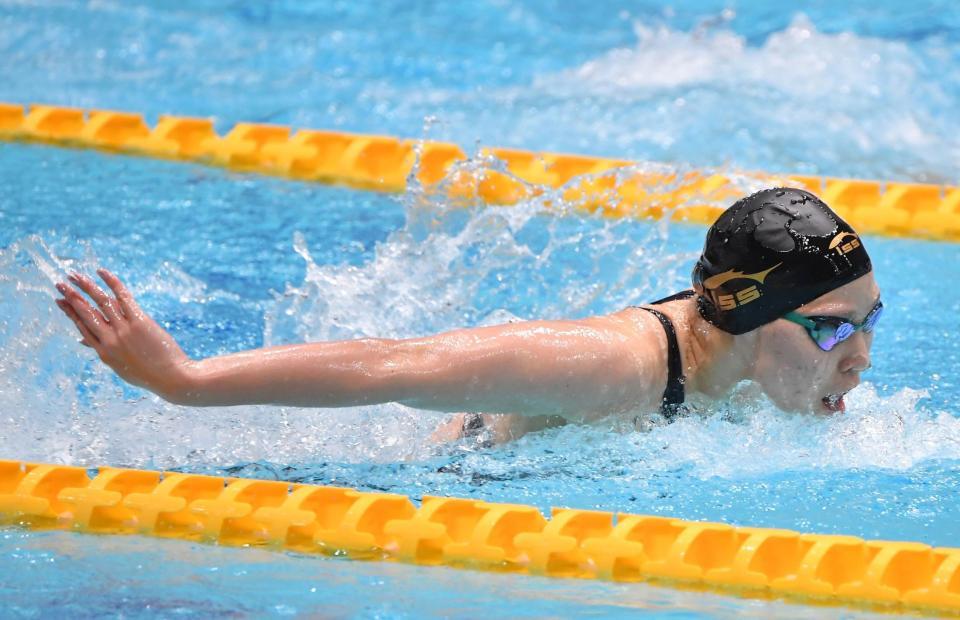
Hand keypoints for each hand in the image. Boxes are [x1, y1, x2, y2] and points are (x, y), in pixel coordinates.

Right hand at [54, 268, 195, 400]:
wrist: (171, 378)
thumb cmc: (148, 374)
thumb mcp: (120, 366)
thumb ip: (104, 351)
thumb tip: (84, 341)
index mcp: (103, 352)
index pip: (82, 327)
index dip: (70, 312)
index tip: (60, 301)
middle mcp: (109, 340)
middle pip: (86, 314)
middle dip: (71, 297)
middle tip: (59, 283)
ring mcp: (124, 330)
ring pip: (100, 303)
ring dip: (86, 286)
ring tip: (75, 275)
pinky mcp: (139, 322)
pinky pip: (123, 297)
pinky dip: (112, 283)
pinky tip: (101, 272)